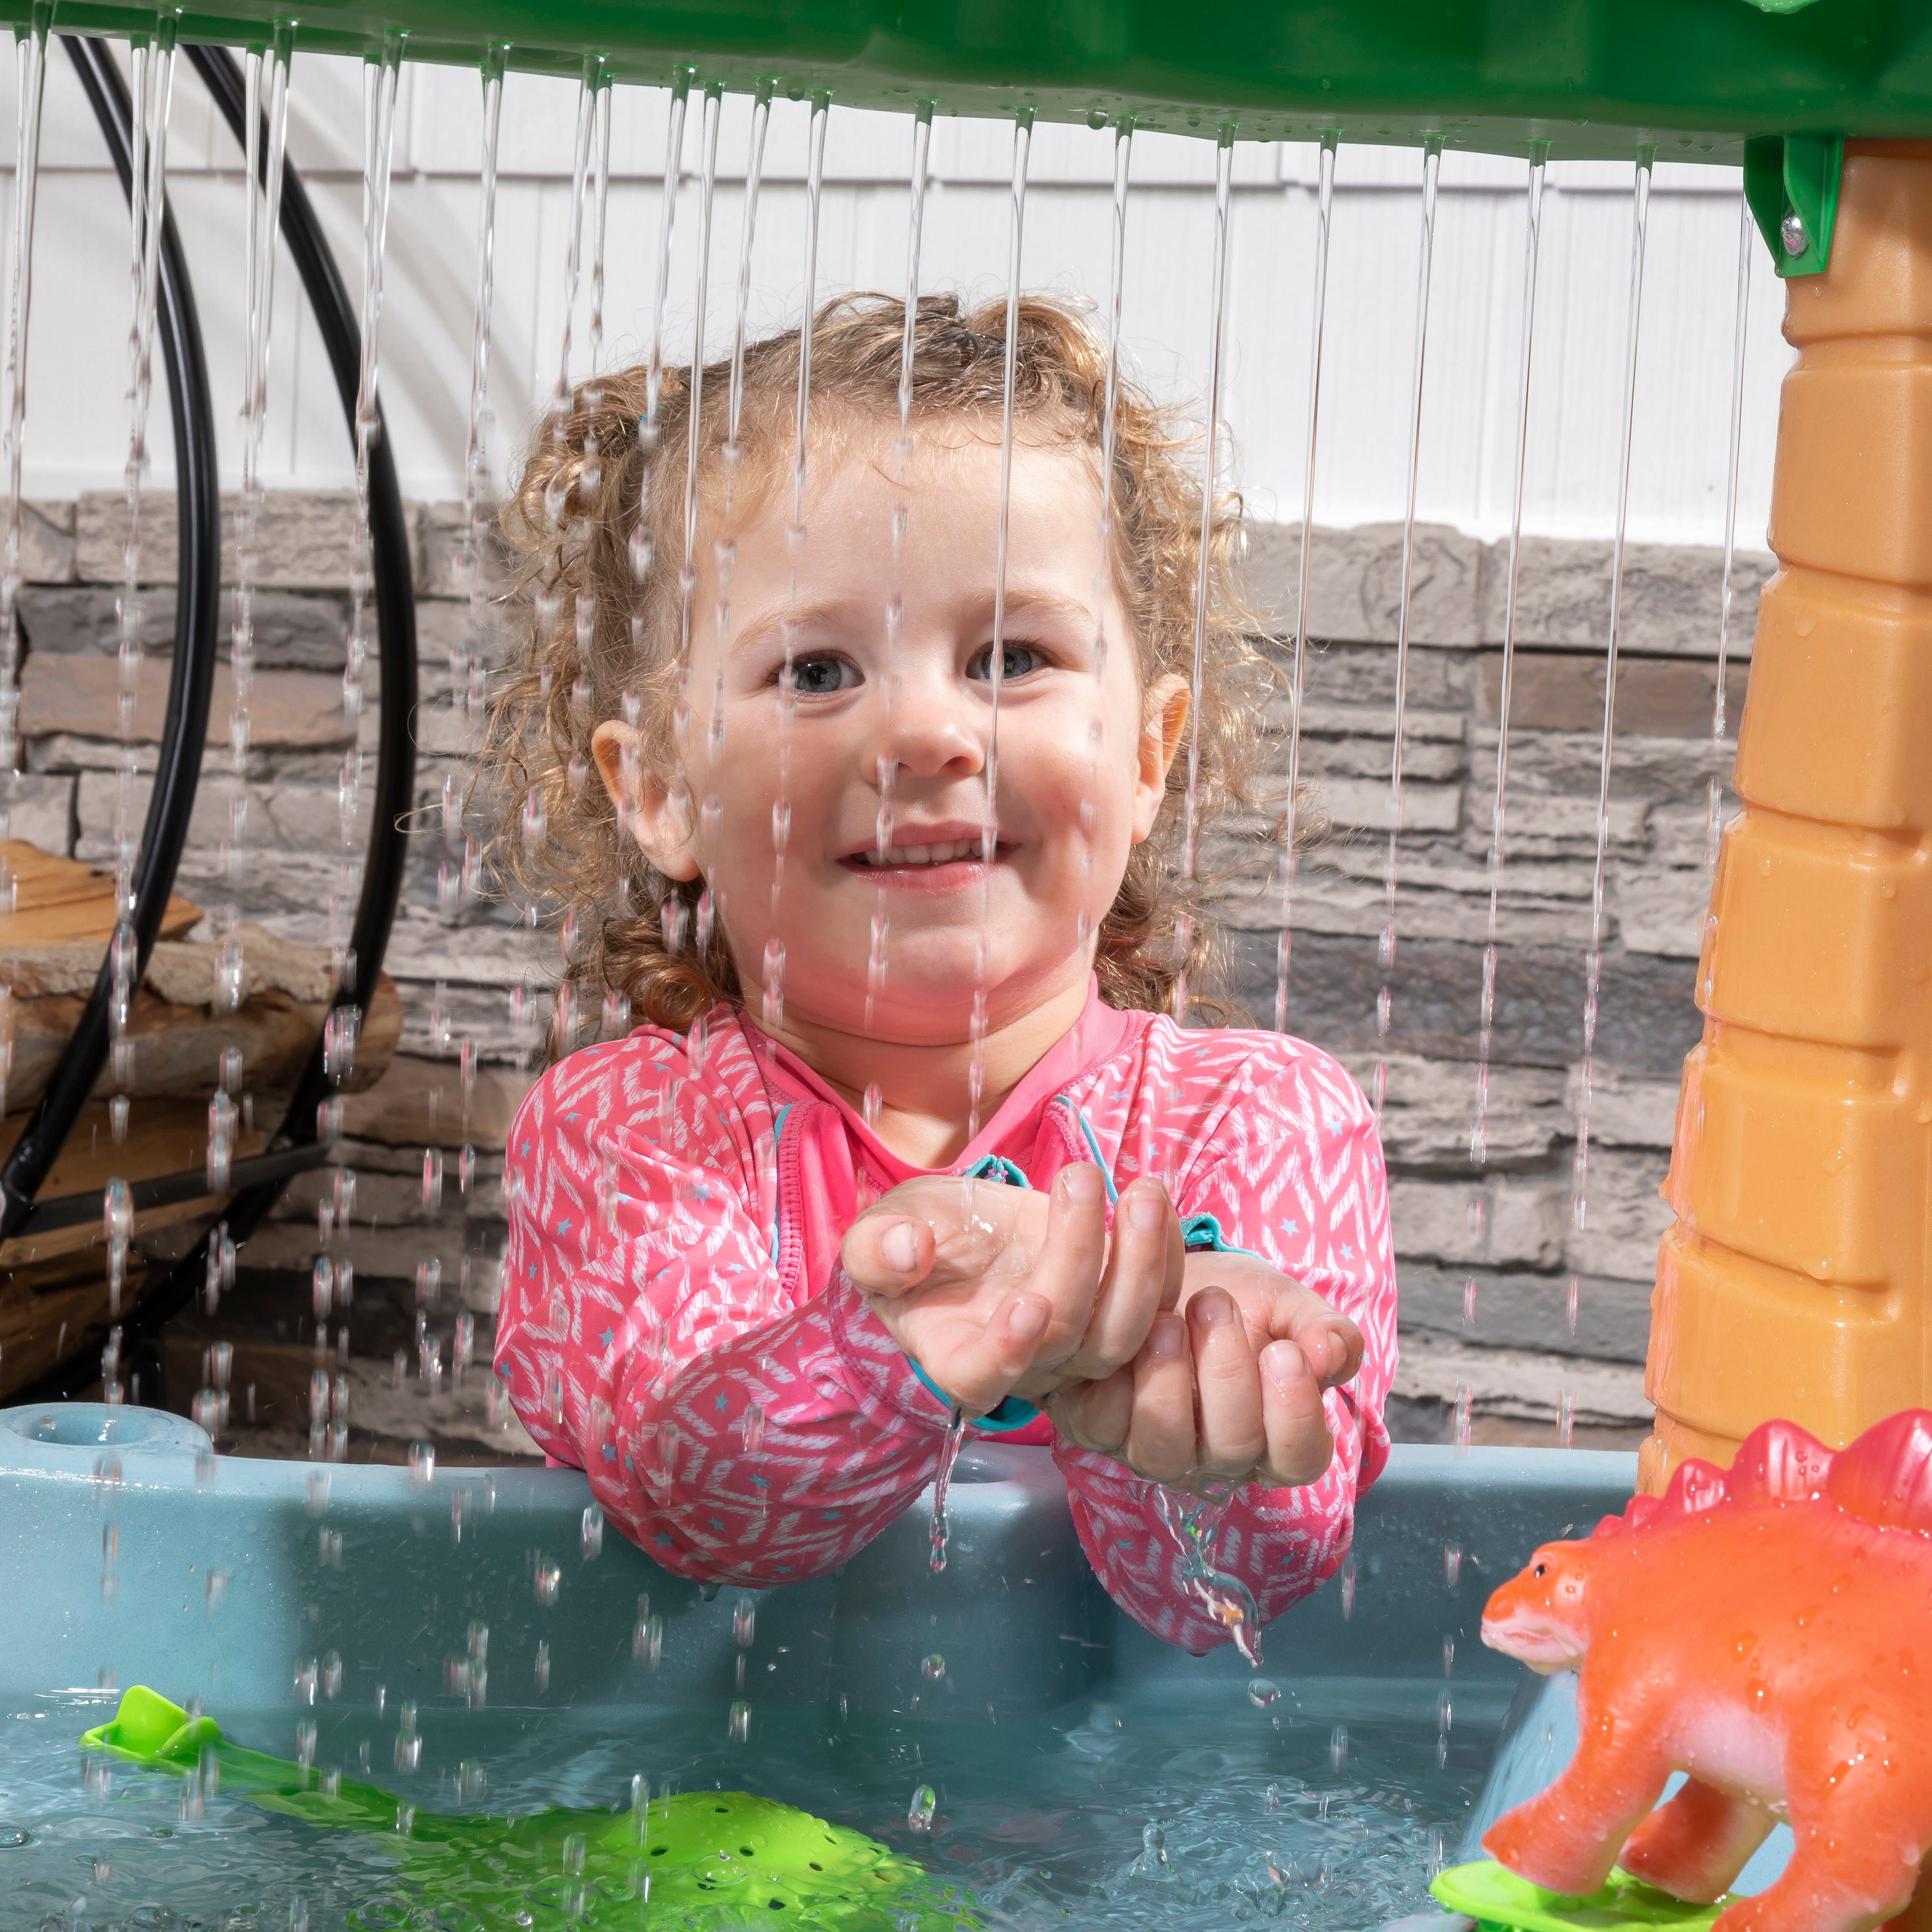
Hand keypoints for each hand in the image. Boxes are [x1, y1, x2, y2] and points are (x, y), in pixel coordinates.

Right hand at [839, 1166, 1182, 1418]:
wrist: (960, 1228)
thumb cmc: (915, 1235)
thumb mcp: (877, 1231)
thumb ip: (877, 1248)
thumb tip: (908, 1250)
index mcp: (956, 1355)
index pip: (984, 1377)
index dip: (1009, 1352)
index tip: (1028, 1302)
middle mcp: (1024, 1362)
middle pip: (1069, 1339)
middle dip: (1080, 1258)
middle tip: (1079, 1178)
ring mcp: (1077, 1342)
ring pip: (1125, 1333)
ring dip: (1142, 1262)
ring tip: (1139, 1190)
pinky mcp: (1115, 1310)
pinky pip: (1159, 1299)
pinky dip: (1167, 1250)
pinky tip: (1155, 1197)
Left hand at [1047, 1265, 1359, 1493]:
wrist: (1148, 1269)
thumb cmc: (1227, 1296)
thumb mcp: (1282, 1303)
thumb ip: (1321, 1329)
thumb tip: (1332, 1355)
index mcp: (1272, 1436)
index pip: (1298, 1458)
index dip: (1295, 1413)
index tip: (1285, 1351)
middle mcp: (1213, 1458)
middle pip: (1233, 1450)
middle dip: (1228, 1375)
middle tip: (1215, 1306)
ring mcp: (1153, 1450)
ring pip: (1165, 1450)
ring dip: (1168, 1381)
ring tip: (1167, 1321)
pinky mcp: (1099, 1429)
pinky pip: (1105, 1425)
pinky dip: (1114, 1380)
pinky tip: (1124, 1335)